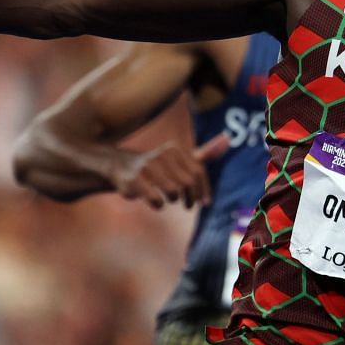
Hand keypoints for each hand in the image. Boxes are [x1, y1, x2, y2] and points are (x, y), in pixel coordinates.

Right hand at [112, 135, 229, 209]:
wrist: (118, 166)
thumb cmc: (156, 165)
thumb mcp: (180, 158)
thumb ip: (203, 153)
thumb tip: (227, 139)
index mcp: (174, 149)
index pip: (198, 172)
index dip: (204, 190)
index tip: (205, 202)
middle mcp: (160, 155)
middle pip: (187, 184)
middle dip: (191, 198)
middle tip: (189, 205)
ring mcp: (146, 167)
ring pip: (172, 193)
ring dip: (172, 200)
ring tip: (167, 198)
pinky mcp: (133, 180)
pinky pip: (156, 200)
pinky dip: (157, 205)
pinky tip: (152, 200)